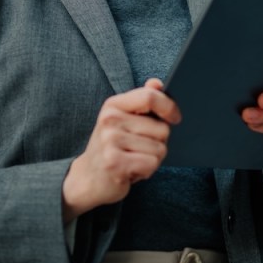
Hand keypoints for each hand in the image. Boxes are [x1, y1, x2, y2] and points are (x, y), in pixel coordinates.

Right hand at [62, 79, 179, 220]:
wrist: (87, 179)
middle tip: (138, 150)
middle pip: (162, 128)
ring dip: (152, 159)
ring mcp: (111, 141)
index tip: (175, 118)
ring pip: (159, 148)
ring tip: (133, 160)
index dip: (169, 107)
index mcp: (113, 106)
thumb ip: (141, 102)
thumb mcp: (122, 120)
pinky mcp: (115, 163)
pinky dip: (147, 171)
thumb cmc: (111, 148)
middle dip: (158, 143)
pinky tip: (132, 171)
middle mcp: (110, 120)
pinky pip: (151, 163)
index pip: (150, 96)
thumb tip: (157, 83)